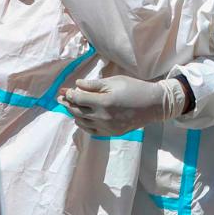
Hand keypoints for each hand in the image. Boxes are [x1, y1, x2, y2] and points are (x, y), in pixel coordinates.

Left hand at [58, 75, 187, 136]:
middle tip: (60, 98)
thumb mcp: (114, 81)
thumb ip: (94, 85)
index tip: (65, 90)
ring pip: (82, 122)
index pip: (79, 99)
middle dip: (67, 104)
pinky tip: (80, 118)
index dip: (69, 94)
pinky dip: (83, 124)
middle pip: (77, 112)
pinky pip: (91, 130)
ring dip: (74, 114)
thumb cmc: (134, 88)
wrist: (153, 105)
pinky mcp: (112, 133)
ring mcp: (107, 127)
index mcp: (104, 102)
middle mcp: (103, 117)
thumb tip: (77, 85)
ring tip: (69, 106)